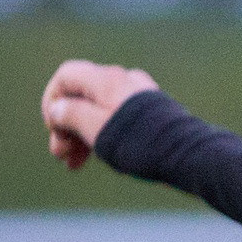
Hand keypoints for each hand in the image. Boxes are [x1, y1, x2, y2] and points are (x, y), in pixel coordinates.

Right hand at [42, 60, 158, 170]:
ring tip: (72, 164)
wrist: (188, 154)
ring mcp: (140, 97)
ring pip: (99, 110)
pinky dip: (103, 135)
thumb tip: (58, 107)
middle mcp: (123, 82)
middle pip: (82, 96)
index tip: (53, 127)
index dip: (53, 100)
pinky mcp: (152, 113)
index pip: (67, 76)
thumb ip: (71, 114)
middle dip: (66, 125)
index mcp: (107, 79)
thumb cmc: (140, 141)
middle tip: (60, 155)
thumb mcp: (96, 128)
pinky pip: (118, 119)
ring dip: (81, 134)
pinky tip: (97, 158)